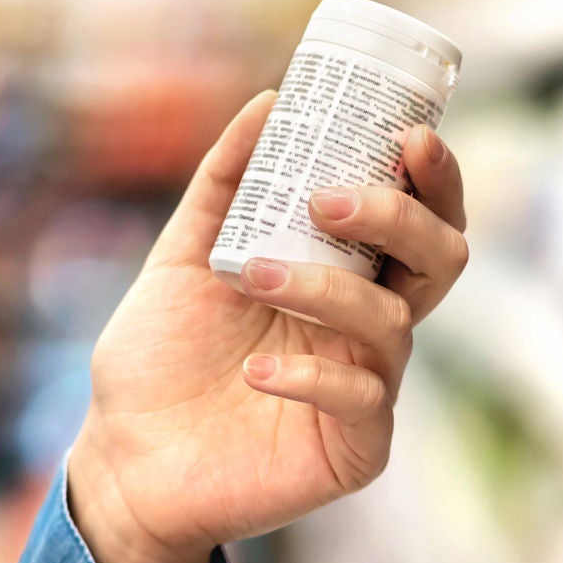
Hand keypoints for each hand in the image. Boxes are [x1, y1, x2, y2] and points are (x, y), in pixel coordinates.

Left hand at [67, 90, 468, 562]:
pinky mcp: (355, 449)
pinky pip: (362, 400)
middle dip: (401, 219)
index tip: (409, 136)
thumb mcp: (183, 257)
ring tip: (252, 275)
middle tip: (331, 199)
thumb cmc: (160, 362)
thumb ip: (224, 184)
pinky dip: (311, 376)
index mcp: (347, 278)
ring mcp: (368, 387)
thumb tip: (270, 101)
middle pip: (439, 262)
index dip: (434, 179)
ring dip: (324, 288)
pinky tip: (255, 372)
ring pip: (391, 323)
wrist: (123, 460)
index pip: (420, 220)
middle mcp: (370, 328)